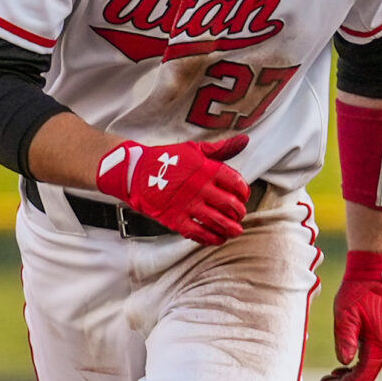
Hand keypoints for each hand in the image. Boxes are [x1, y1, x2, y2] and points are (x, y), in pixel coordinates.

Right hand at [92, 135, 250, 243]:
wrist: (136, 172)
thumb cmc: (169, 160)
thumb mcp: (195, 149)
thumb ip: (221, 148)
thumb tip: (245, 141)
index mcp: (207, 169)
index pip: (235, 183)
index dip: (244, 192)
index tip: (243, 197)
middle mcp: (199, 187)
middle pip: (229, 205)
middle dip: (239, 213)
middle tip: (239, 215)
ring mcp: (187, 205)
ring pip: (217, 222)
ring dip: (230, 229)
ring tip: (234, 231)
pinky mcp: (175, 219)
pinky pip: (198, 233)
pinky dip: (211, 239)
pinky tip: (218, 239)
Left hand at [318, 251, 381, 380]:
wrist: (370, 276)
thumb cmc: (356, 293)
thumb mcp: (346, 316)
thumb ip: (346, 340)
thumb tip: (344, 363)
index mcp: (380, 345)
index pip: (361, 378)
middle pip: (364, 379)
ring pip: (366, 373)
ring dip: (346, 380)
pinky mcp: (380, 340)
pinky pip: (367, 363)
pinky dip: (352, 370)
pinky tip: (339, 370)